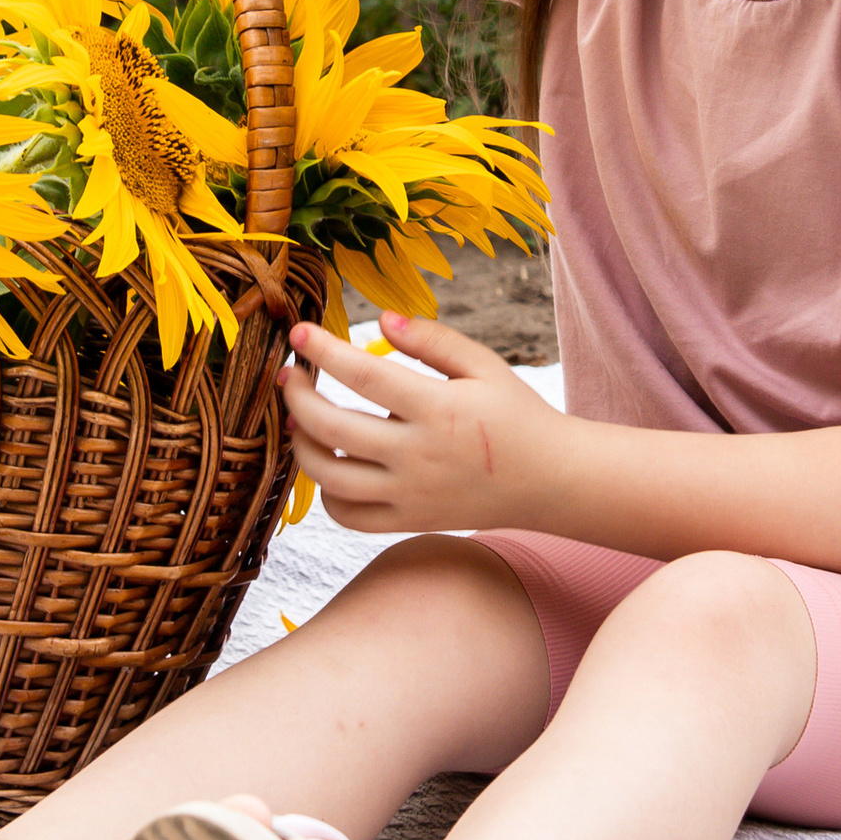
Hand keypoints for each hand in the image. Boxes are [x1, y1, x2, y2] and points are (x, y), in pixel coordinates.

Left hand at [282, 311, 566, 536]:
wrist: (550, 481)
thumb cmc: (516, 414)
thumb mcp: (485, 365)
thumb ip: (433, 340)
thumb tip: (381, 319)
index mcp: (439, 409)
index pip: (366, 376)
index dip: (325, 351)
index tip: (300, 333)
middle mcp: (419, 455)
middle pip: (333, 429)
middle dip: (299, 398)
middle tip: (290, 376)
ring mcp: (411, 494)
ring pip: (331, 478)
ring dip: (301, 445)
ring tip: (298, 420)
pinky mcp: (409, 520)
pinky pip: (349, 515)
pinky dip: (326, 492)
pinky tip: (330, 463)